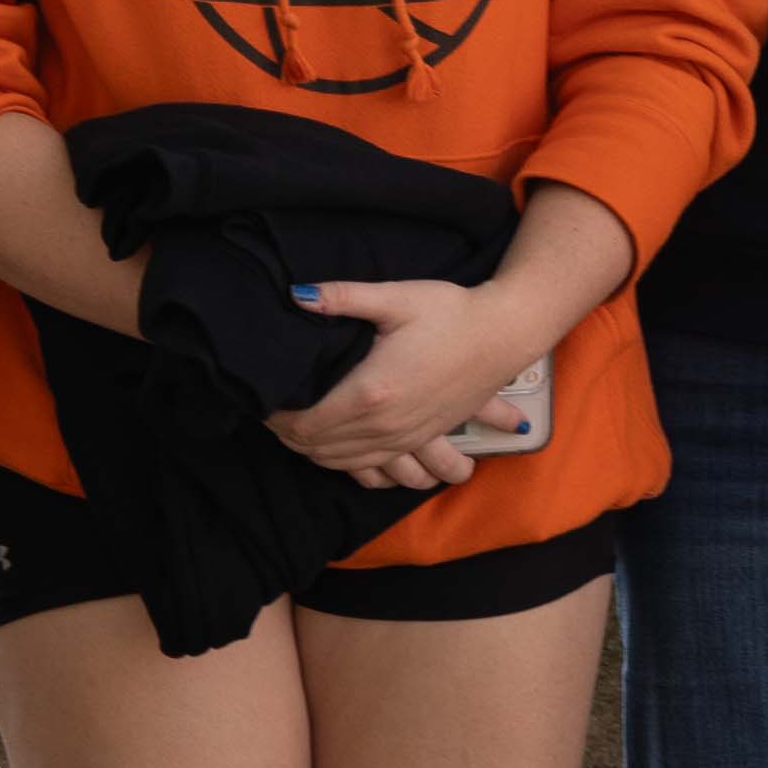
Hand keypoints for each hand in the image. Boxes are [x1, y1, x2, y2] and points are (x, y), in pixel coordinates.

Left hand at [264, 270, 527, 487]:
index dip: (277, 417)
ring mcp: (408, 439)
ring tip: (296, 431)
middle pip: (320, 448)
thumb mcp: (396, 298)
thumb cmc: (451, 312)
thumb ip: (343, 297)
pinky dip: (354, 469)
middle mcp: (387, 426)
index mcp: (372, 392)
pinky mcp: (423, 440)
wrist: (504, 334)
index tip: (262, 400)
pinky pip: (382, 473)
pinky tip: (342, 454)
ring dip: (316, 454)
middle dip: (289, 436)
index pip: (307, 423)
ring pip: (347, 465)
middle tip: (270, 414)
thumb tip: (295, 293)